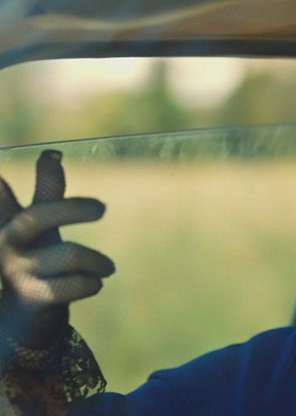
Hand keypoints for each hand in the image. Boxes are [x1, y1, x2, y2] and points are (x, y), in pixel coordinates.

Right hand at [0, 150, 113, 347]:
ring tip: (106, 268)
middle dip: (73, 208)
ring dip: (97, 261)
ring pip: (69, 254)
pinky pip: (76, 283)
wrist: (24, 320)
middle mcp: (5, 243)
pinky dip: (92, 282)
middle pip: (38, 216)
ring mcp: (16, 272)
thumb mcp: (41, 227)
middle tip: (101, 208)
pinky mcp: (33, 297)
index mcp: (8, 223)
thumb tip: (51, 153)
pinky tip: (93, 284)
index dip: (2, 188)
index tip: (12, 170)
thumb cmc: (35, 262)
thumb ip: (47, 192)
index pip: (3, 199)